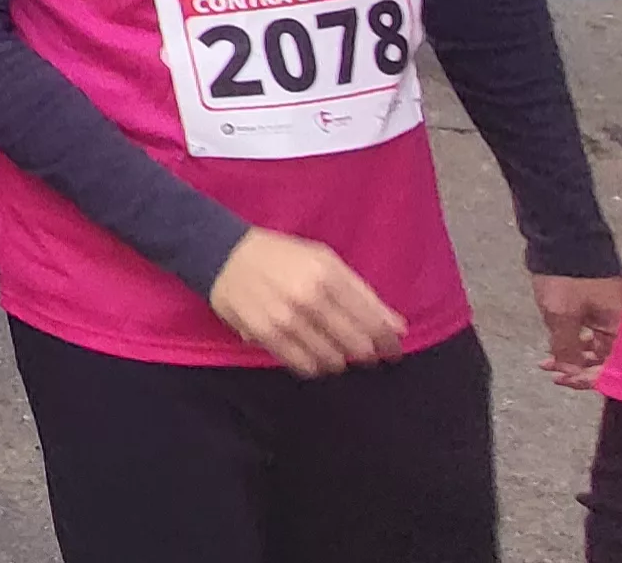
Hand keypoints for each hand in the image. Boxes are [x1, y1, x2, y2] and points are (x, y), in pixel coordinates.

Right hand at [209, 228, 408, 376]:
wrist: (224, 254)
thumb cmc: (282, 255)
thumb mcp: (326, 261)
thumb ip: (363, 293)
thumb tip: (397, 327)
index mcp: (329, 276)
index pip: (373, 322)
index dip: (389, 342)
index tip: (393, 350)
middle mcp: (310, 299)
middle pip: (357, 346)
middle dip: (368, 354)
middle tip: (367, 354)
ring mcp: (286, 320)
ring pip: (332, 361)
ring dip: (340, 360)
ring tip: (335, 350)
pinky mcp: (266, 336)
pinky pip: (304, 367)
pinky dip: (316, 366)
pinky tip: (314, 355)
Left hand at [531, 273, 621, 390]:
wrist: (564, 238)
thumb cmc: (567, 279)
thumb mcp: (562, 317)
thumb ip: (567, 350)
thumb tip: (571, 373)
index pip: (614, 367)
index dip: (588, 379)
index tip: (564, 380)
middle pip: (607, 359)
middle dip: (578, 369)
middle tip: (553, 373)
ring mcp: (612, 314)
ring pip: (596, 346)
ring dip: (572, 356)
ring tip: (547, 361)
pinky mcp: (601, 307)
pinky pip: (592, 332)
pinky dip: (574, 341)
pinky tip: (555, 344)